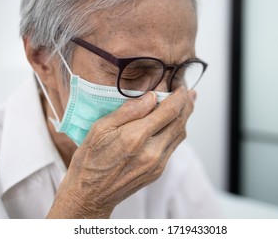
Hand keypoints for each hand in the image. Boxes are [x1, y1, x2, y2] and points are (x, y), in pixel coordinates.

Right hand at [46, 87, 195, 217]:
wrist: (90, 194)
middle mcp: (151, 152)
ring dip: (184, 117)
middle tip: (187, 91)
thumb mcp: (100, 128)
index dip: (179, 95)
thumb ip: (128, 111)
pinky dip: (176, 131)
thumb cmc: (90, 160)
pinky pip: (173, 147)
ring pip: (180, 135)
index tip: (179, 85)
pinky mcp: (158, 172)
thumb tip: (151, 97)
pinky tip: (172, 123)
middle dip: (187, 103)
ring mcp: (157, 164)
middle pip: (180, 122)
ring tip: (185, 103)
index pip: (170, 110)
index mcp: (136, 137)